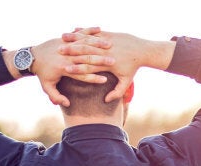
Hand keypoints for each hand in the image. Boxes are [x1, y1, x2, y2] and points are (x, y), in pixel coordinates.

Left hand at [30, 29, 112, 105]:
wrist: (32, 56)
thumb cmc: (42, 73)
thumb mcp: (46, 86)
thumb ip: (56, 96)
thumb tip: (67, 103)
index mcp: (64, 68)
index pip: (82, 74)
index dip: (94, 78)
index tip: (105, 80)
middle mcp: (67, 56)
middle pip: (86, 58)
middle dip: (100, 60)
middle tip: (113, 62)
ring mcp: (67, 45)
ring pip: (85, 44)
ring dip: (98, 44)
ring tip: (110, 45)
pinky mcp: (65, 38)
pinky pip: (80, 33)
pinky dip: (89, 31)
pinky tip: (100, 29)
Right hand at [60, 27, 174, 102]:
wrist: (142, 51)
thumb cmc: (133, 68)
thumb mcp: (126, 81)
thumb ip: (116, 92)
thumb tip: (106, 100)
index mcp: (107, 64)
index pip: (89, 67)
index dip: (76, 68)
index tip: (64, 69)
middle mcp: (105, 52)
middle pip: (85, 51)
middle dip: (70, 51)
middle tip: (57, 51)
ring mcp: (107, 42)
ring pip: (87, 39)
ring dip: (74, 38)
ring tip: (61, 38)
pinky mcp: (109, 34)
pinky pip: (93, 32)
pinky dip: (83, 31)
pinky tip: (72, 30)